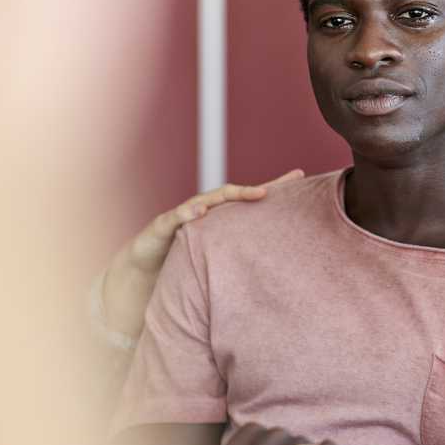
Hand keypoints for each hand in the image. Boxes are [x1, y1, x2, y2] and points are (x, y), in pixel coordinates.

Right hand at [100, 169, 303, 337]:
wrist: (144, 267)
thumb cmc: (185, 259)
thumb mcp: (217, 257)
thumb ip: (241, 253)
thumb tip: (280, 264)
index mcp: (220, 217)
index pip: (249, 198)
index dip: (274, 186)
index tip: (300, 176)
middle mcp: (204, 210)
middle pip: (231, 195)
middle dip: (251, 191)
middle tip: (271, 191)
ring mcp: (183, 215)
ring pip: (206, 201)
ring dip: (225, 197)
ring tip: (246, 194)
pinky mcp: (162, 225)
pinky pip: (176, 217)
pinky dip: (187, 212)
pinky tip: (199, 211)